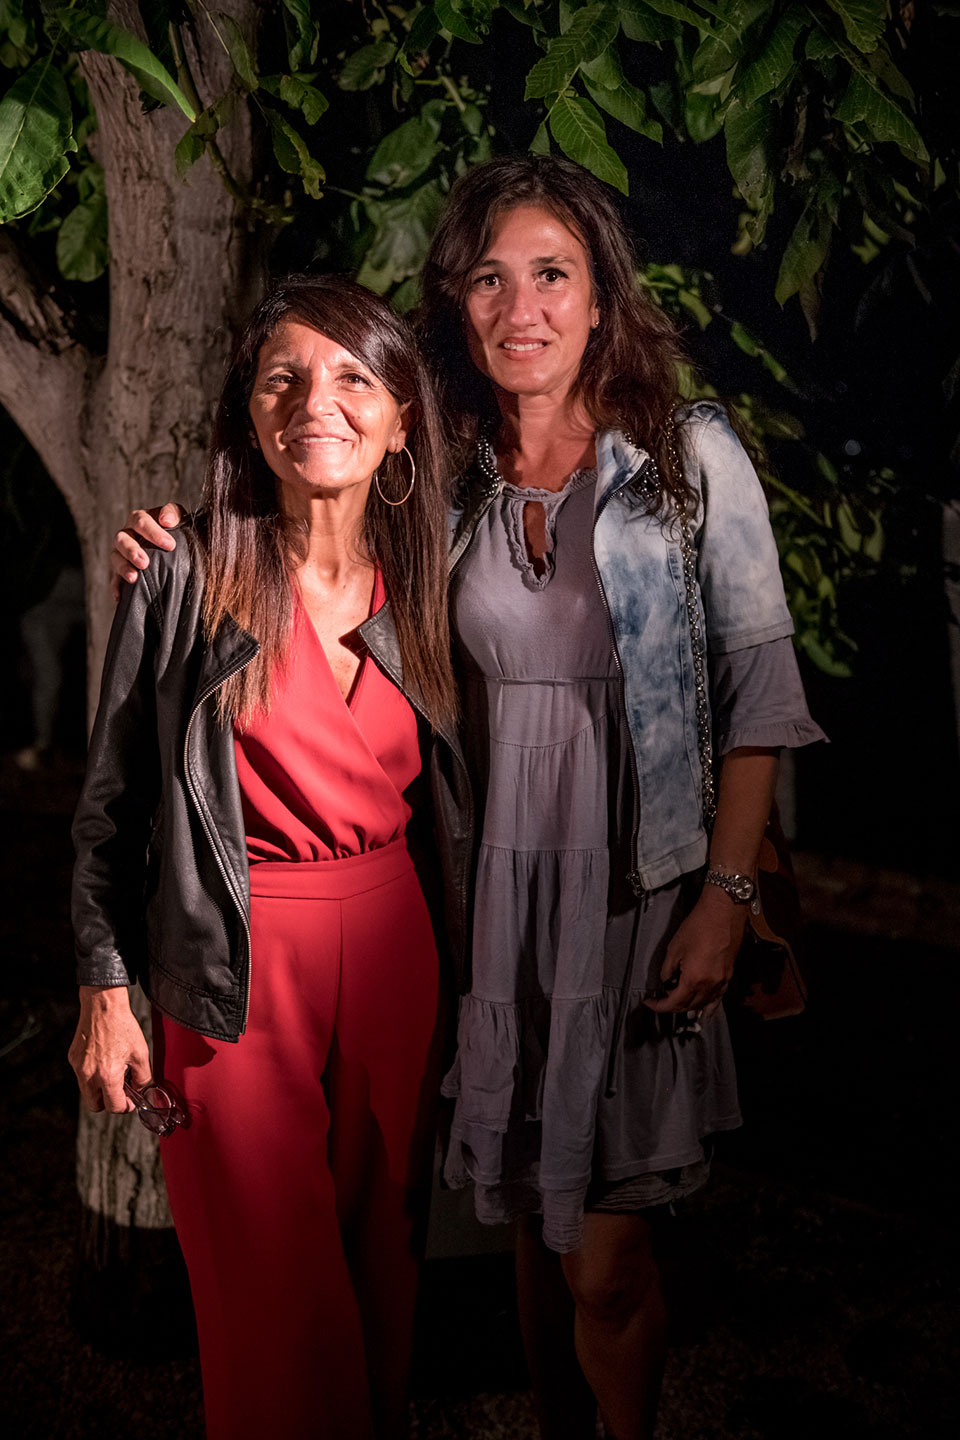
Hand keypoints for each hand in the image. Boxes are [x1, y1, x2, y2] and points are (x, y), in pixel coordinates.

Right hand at [68, 986, 150, 1112]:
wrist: (103, 1006)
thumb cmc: (122, 1026)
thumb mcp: (141, 1053)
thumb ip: (143, 1077)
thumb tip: (142, 1090)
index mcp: (107, 1076)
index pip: (113, 1106)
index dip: (125, 1106)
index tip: (131, 1100)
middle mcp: (88, 1075)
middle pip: (95, 1105)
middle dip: (109, 1102)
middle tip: (121, 1090)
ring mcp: (78, 1067)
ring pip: (86, 1092)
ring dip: (100, 1089)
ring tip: (113, 1071)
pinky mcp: (73, 1058)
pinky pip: (81, 1076)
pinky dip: (92, 1075)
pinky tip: (104, 1060)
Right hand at [111, 503, 183, 599]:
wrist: (176, 550)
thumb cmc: (178, 532)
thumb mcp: (180, 519)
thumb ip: (174, 514)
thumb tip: (166, 520)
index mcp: (140, 520)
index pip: (140, 521)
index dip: (153, 532)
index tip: (170, 545)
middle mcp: (127, 534)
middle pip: (122, 539)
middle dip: (132, 550)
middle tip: (145, 563)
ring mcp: (122, 553)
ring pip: (115, 557)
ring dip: (123, 567)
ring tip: (134, 578)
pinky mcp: (120, 571)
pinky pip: (114, 579)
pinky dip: (116, 586)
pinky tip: (120, 596)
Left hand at [644, 887, 746, 1018]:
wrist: (722, 913)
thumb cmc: (698, 926)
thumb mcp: (674, 947)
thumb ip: (668, 969)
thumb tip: (667, 981)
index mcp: (693, 979)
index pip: (674, 1002)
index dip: (659, 1006)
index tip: (650, 1003)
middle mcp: (709, 985)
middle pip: (689, 1006)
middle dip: (673, 1006)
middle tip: (662, 999)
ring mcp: (721, 982)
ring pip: (704, 1004)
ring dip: (689, 1007)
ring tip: (678, 1003)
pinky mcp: (728, 976)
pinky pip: (718, 998)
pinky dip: (709, 1007)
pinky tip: (705, 1012)